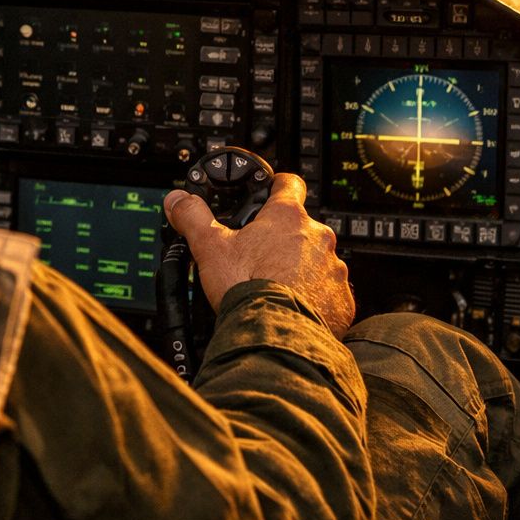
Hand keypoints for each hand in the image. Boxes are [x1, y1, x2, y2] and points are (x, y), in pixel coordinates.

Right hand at [164, 173, 355, 337]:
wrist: (274, 334)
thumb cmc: (247, 288)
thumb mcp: (210, 247)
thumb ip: (193, 217)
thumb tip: (178, 200)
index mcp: (287, 217)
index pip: (289, 184)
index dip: (277, 186)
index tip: (269, 193)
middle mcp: (317, 237)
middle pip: (301, 228)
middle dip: (282, 239)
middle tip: (259, 257)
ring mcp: (333, 269)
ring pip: (316, 261)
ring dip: (300, 269)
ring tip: (274, 287)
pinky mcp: (341, 300)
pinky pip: (328, 293)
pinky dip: (313, 298)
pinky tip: (292, 307)